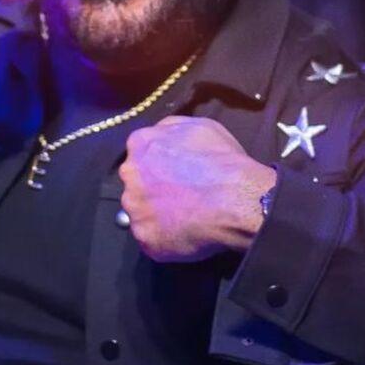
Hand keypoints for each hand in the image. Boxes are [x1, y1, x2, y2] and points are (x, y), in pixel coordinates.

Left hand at [119, 116, 276, 262]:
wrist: (234, 199)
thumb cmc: (221, 160)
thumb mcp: (198, 125)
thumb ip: (169, 129)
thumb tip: (159, 136)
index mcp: (141, 145)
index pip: (139, 155)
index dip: (158, 166)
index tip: (174, 175)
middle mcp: (130, 175)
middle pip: (135, 184)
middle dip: (152, 190)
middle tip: (180, 197)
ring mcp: (135, 209)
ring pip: (141, 213)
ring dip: (157, 215)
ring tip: (185, 217)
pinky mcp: (144, 238)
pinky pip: (151, 239)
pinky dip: (165, 238)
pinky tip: (186, 233)